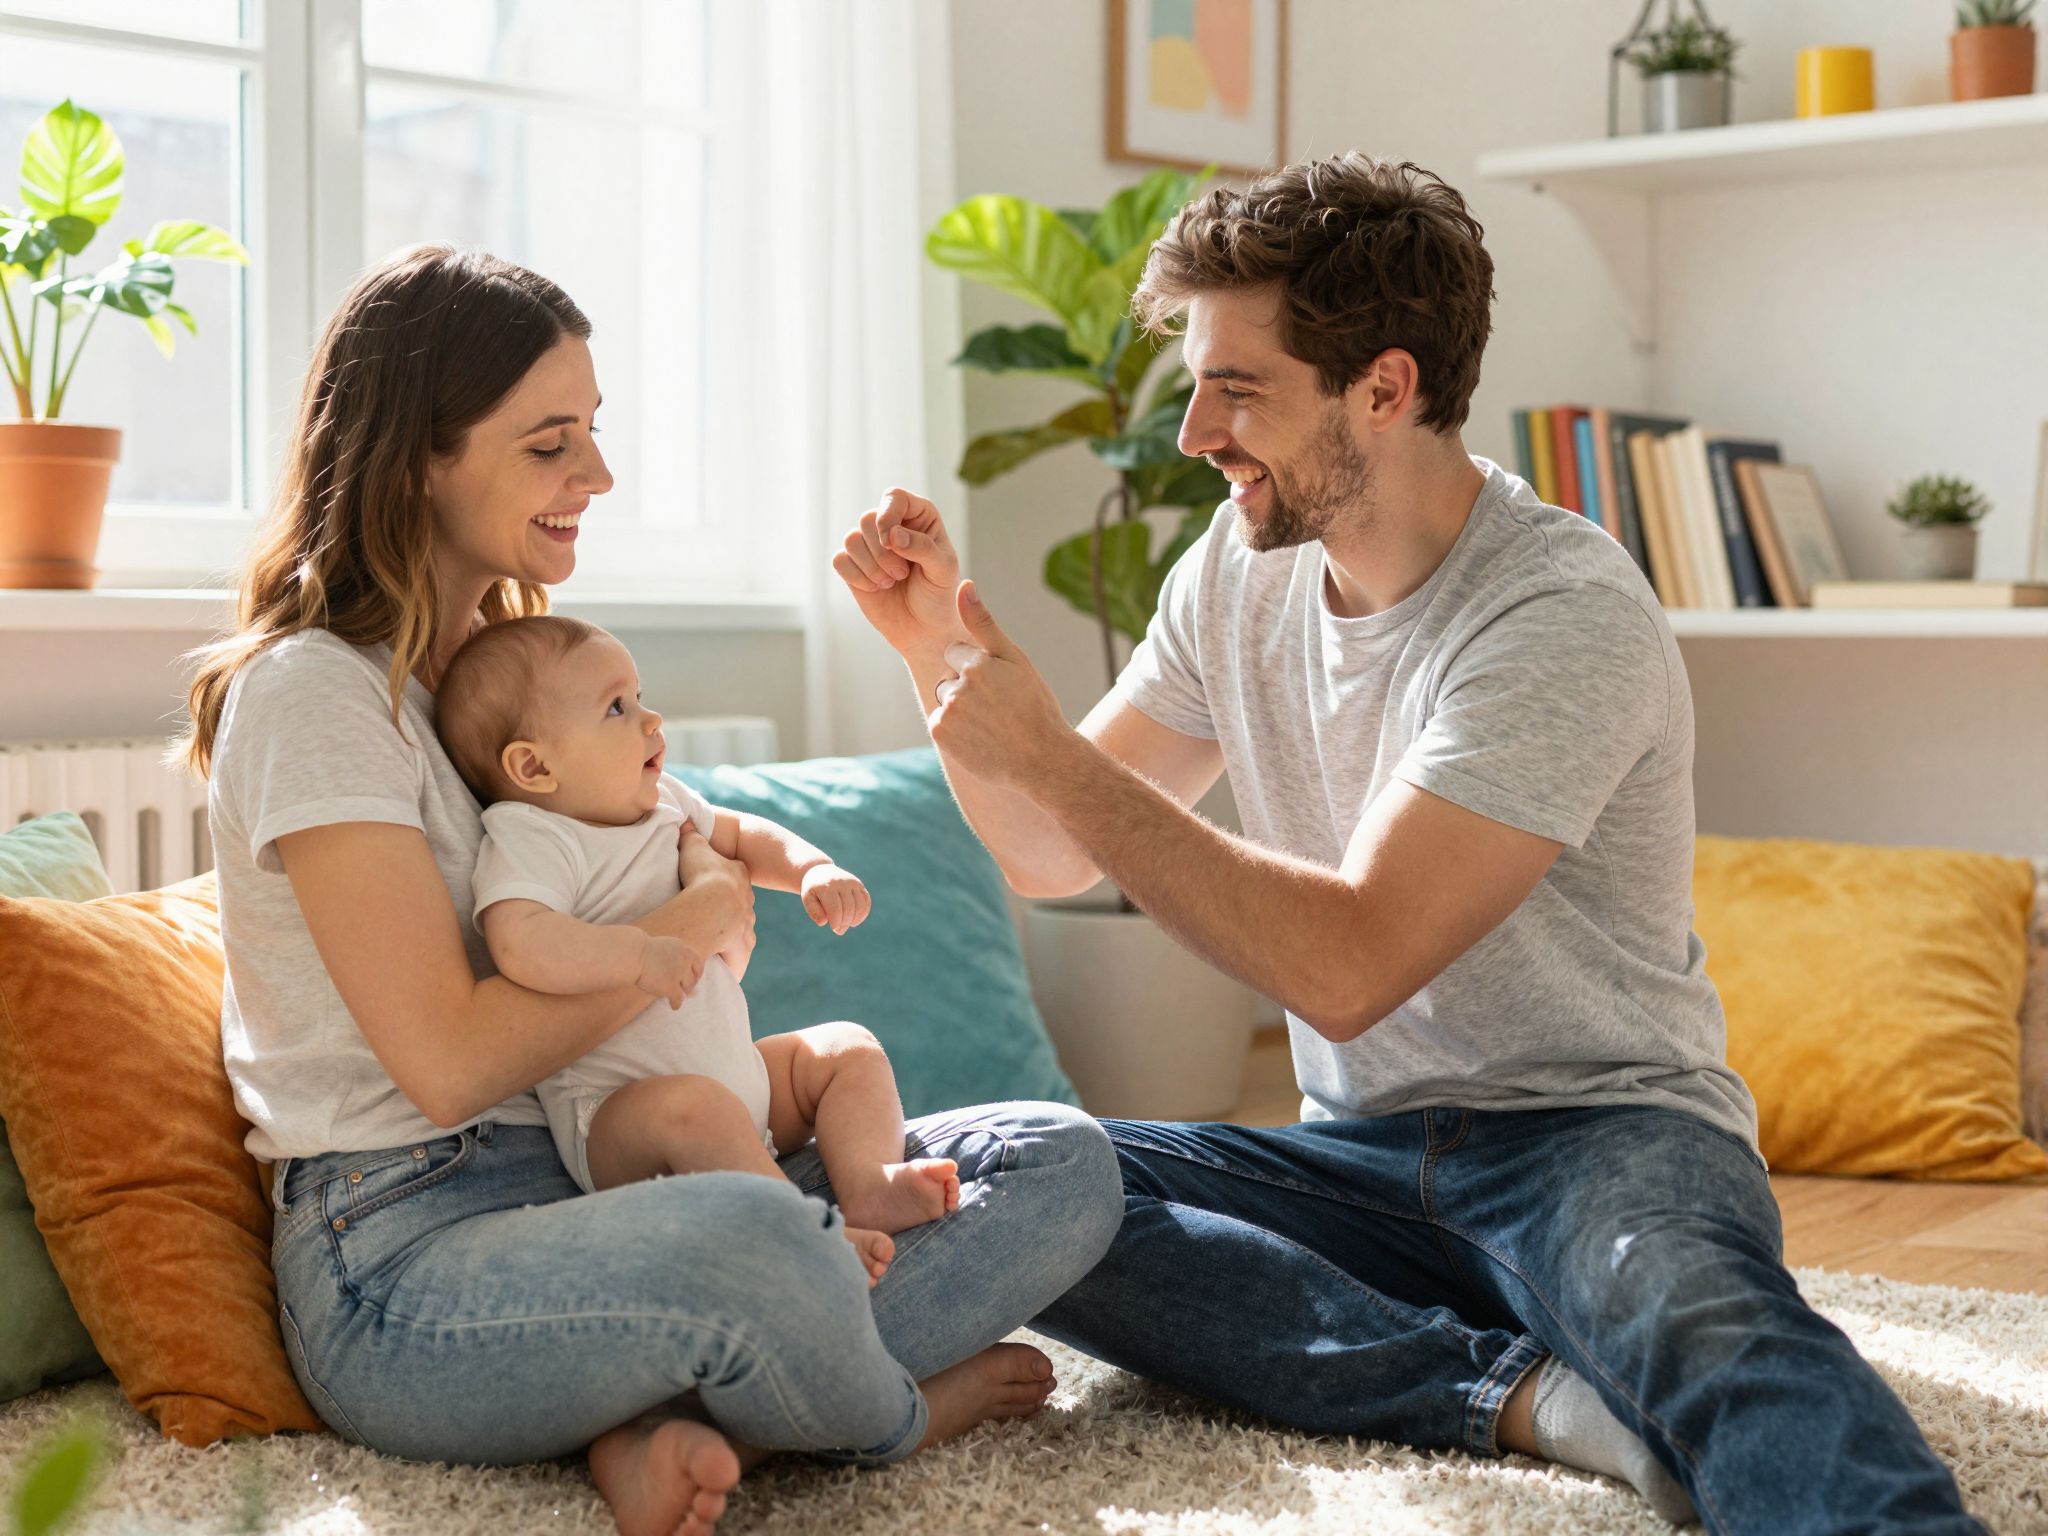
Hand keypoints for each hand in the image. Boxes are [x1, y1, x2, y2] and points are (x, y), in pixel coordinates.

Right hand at [635, 934, 703, 1009]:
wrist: (633, 954)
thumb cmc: (644, 951)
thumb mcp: (667, 947)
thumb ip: (678, 957)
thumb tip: (687, 975)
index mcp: (685, 949)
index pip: (699, 963)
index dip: (696, 973)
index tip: (692, 979)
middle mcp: (685, 960)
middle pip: (693, 978)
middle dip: (688, 985)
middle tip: (682, 989)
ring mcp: (678, 973)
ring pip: (686, 989)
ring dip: (681, 992)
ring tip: (674, 996)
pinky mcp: (670, 986)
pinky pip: (678, 999)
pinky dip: (676, 1003)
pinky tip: (673, 1006)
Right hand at [677, 825, 755, 977]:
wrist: (712, 907)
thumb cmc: (702, 875)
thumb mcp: (694, 847)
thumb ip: (690, 834)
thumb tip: (685, 820)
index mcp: (739, 875)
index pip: (737, 874)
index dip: (727, 877)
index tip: (716, 881)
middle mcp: (747, 901)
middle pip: (741, 902)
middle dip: (731, 907)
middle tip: (711, 912)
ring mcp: (747, 924)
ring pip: (743, 929)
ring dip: (732, 933)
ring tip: (714, 939)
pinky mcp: (743, 947)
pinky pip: (738, 955)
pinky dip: (731, 959)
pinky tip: (721, 963)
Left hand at [801, 864, 871, 934]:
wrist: (822, 871)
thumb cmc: (814, 889)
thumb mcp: (807, 898)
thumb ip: (813, 911)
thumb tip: (823, 923)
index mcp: (827, 886)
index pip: (835, 908)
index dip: (836, 922)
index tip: (834, 928)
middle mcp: (842, 882)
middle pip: (849, 908)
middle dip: (845, 923)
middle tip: (839, 930)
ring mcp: (852, 883)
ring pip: (860, 905)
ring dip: (855, 919)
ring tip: (847, 925)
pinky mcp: (859, 885)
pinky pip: (866, 901)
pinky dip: (863, 913)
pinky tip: (855, 920)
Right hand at [831, 487, 967, 658]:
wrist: (925, 629)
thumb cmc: (940, 595)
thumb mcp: (942, 570)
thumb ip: (922, 547)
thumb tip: (892, 534)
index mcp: (919, 517)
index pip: (894, 497)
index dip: (888, 516)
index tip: (891, 542)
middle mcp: (892, 525)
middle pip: (868, 519)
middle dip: (882, 552)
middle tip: (902, 574)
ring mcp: (871, 546)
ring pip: (851, 539)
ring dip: (870, 566)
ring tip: (890, 582)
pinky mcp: (854, 566)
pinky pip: (840, 560)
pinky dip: (857, 577)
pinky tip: (875, 588)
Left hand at [928, 580, 1072, 790]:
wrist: (1042, 759)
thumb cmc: (1034, 706)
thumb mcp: (1015, 659)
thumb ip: (984, 623)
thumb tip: (964, 585)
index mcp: (976, 663)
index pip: (958, 654)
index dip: (978, 668)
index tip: (998, 686)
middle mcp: (956, 686)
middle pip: (948, 677)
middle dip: (965, 688)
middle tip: (996, 709)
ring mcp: (947, 712)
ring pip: (944, 700)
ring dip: (959, 710)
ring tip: (988, 724)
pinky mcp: (940, 735)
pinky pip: (940, 724)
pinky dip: (954, 732)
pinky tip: (978, 739)